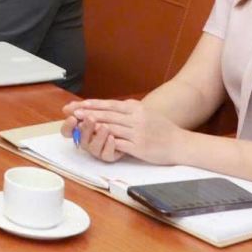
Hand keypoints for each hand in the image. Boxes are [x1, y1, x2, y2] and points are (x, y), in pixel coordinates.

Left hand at [62, 98, 185, 164]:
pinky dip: (105, 141)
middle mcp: (136, 118)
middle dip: (87, 114)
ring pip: (110, 127)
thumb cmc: (162, 129)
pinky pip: (119, 143)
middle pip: (107, 114)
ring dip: (93, 126)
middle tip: (72, 113)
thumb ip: (131, 109)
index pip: (109, 105)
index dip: (92, 104)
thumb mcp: (147, 113)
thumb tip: (115, 105)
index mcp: (136, 108)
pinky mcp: (139, 146)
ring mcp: (137, 132)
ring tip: (79, 126)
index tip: (77, 105)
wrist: (180, 143)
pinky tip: (95, 141)